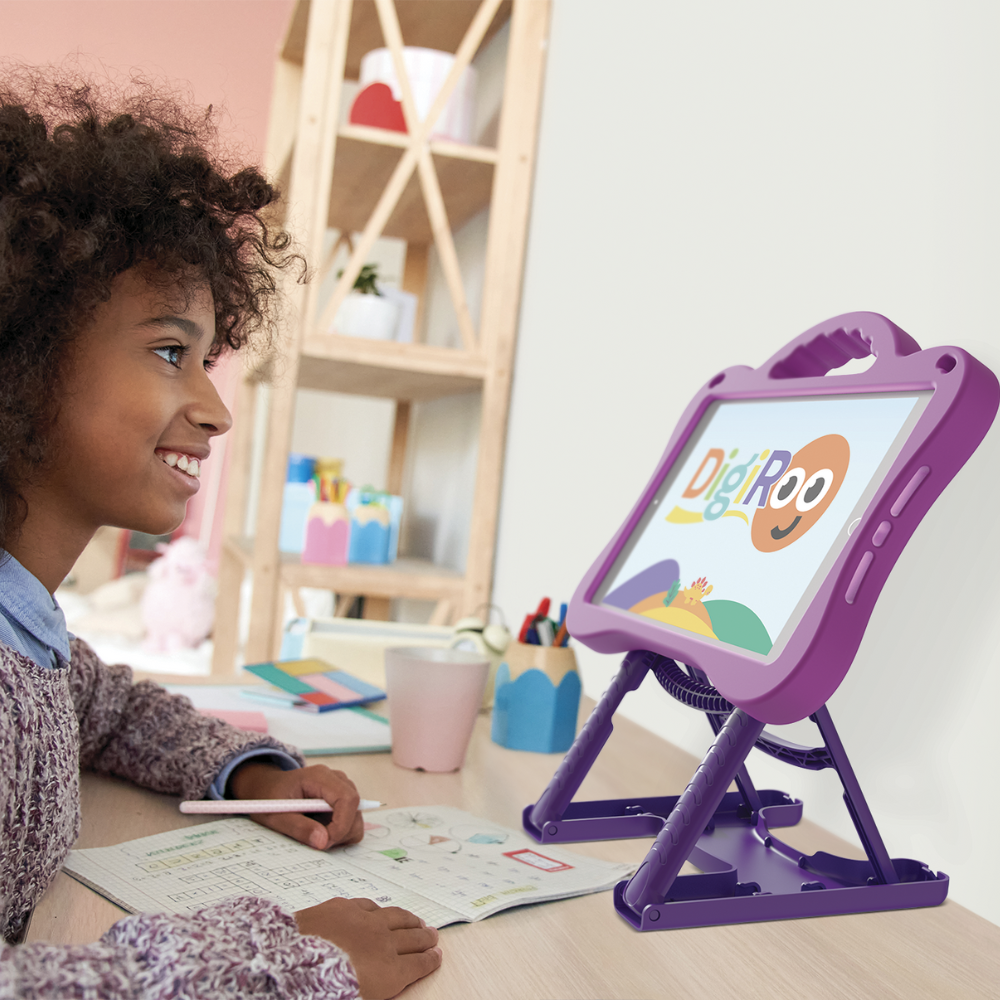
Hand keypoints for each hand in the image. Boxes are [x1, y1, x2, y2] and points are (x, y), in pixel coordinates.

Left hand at [228, 762, 364, 848]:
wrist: (266, 788)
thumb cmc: (268, 797)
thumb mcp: (275, 815)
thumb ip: (299, 827)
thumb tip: (323, 841)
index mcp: (320, 777)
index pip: (347, 798)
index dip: (342, 824)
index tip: (326, 842)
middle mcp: (336, 779)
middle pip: (356, 808)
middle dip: (341, 832)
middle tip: (317, 843)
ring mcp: (341, 789)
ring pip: (356, 817)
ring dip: (340, 833)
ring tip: (315, 835)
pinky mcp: (341, 800)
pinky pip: (351, 820)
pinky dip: (339, 832)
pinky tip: (320, 830)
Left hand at [295, 897, 441, 998]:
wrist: (292, 963)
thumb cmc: (324, 990)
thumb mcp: (362, 997)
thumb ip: (380, 985)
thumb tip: (385, 979)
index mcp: (390, 972)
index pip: (419, 964)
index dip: (430, 960)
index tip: (437, 955)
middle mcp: (384, 943)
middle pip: (413, 939)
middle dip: (426, 938)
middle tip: (433, 936)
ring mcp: (365, 921)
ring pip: (396, 917)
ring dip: (409, 920)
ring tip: (417, 922)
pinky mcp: (344, 907)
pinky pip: (370, 906)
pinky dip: (380, 910)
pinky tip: (381, 912)